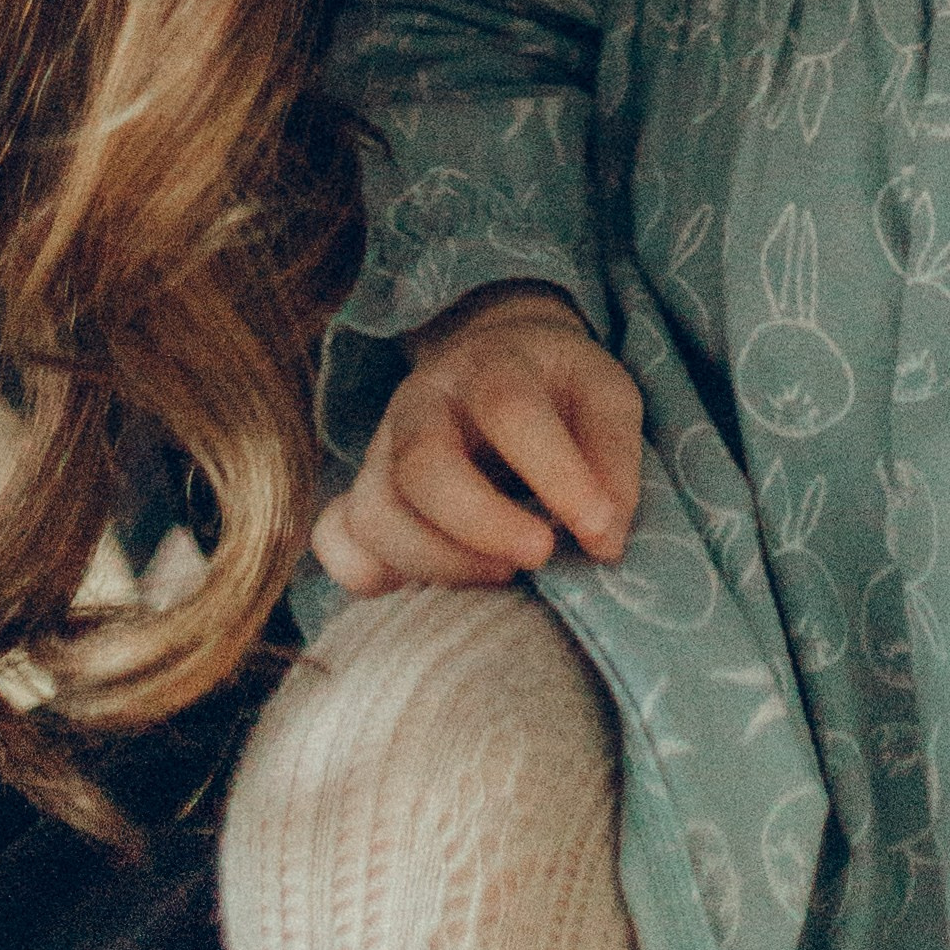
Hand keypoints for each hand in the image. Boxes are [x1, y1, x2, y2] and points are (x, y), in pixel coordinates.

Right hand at [313, 287, 643, 595]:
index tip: (598, 530)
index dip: (557, 474)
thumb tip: (605, 539)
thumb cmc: (558, 390)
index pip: (508, 408)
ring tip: (503, 576)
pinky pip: (336, 542)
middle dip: (483, 525)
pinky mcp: (357, 497)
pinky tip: (429, 585)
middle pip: (422, 465)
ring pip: (376, 515)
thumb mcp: (606, 397)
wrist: (494, 365)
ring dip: (439, 563)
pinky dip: (372, 575)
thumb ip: (613, 458)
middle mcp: (420, 404)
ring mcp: (379, 452)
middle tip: (542, 555)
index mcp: (489, 364)